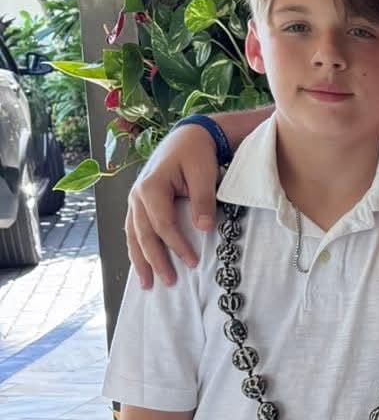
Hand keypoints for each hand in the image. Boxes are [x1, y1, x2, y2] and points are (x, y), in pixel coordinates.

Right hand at [126, 123, 219, 286]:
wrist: (187, 136)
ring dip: (139, 260)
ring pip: (133, 235)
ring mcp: (135, 200)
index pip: (163, 224)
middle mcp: (137, 195)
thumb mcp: (203, 173)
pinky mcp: (138, 203)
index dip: (177, 245)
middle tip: (168, 282)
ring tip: (146, 283)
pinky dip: (136, 248)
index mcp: (151, 187)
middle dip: (154, 261)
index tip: (193, 263)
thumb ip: (203, 200)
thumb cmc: (196, 153)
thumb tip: (203, 229)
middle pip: (144, 234)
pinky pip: (133, 229)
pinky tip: (140, 264)